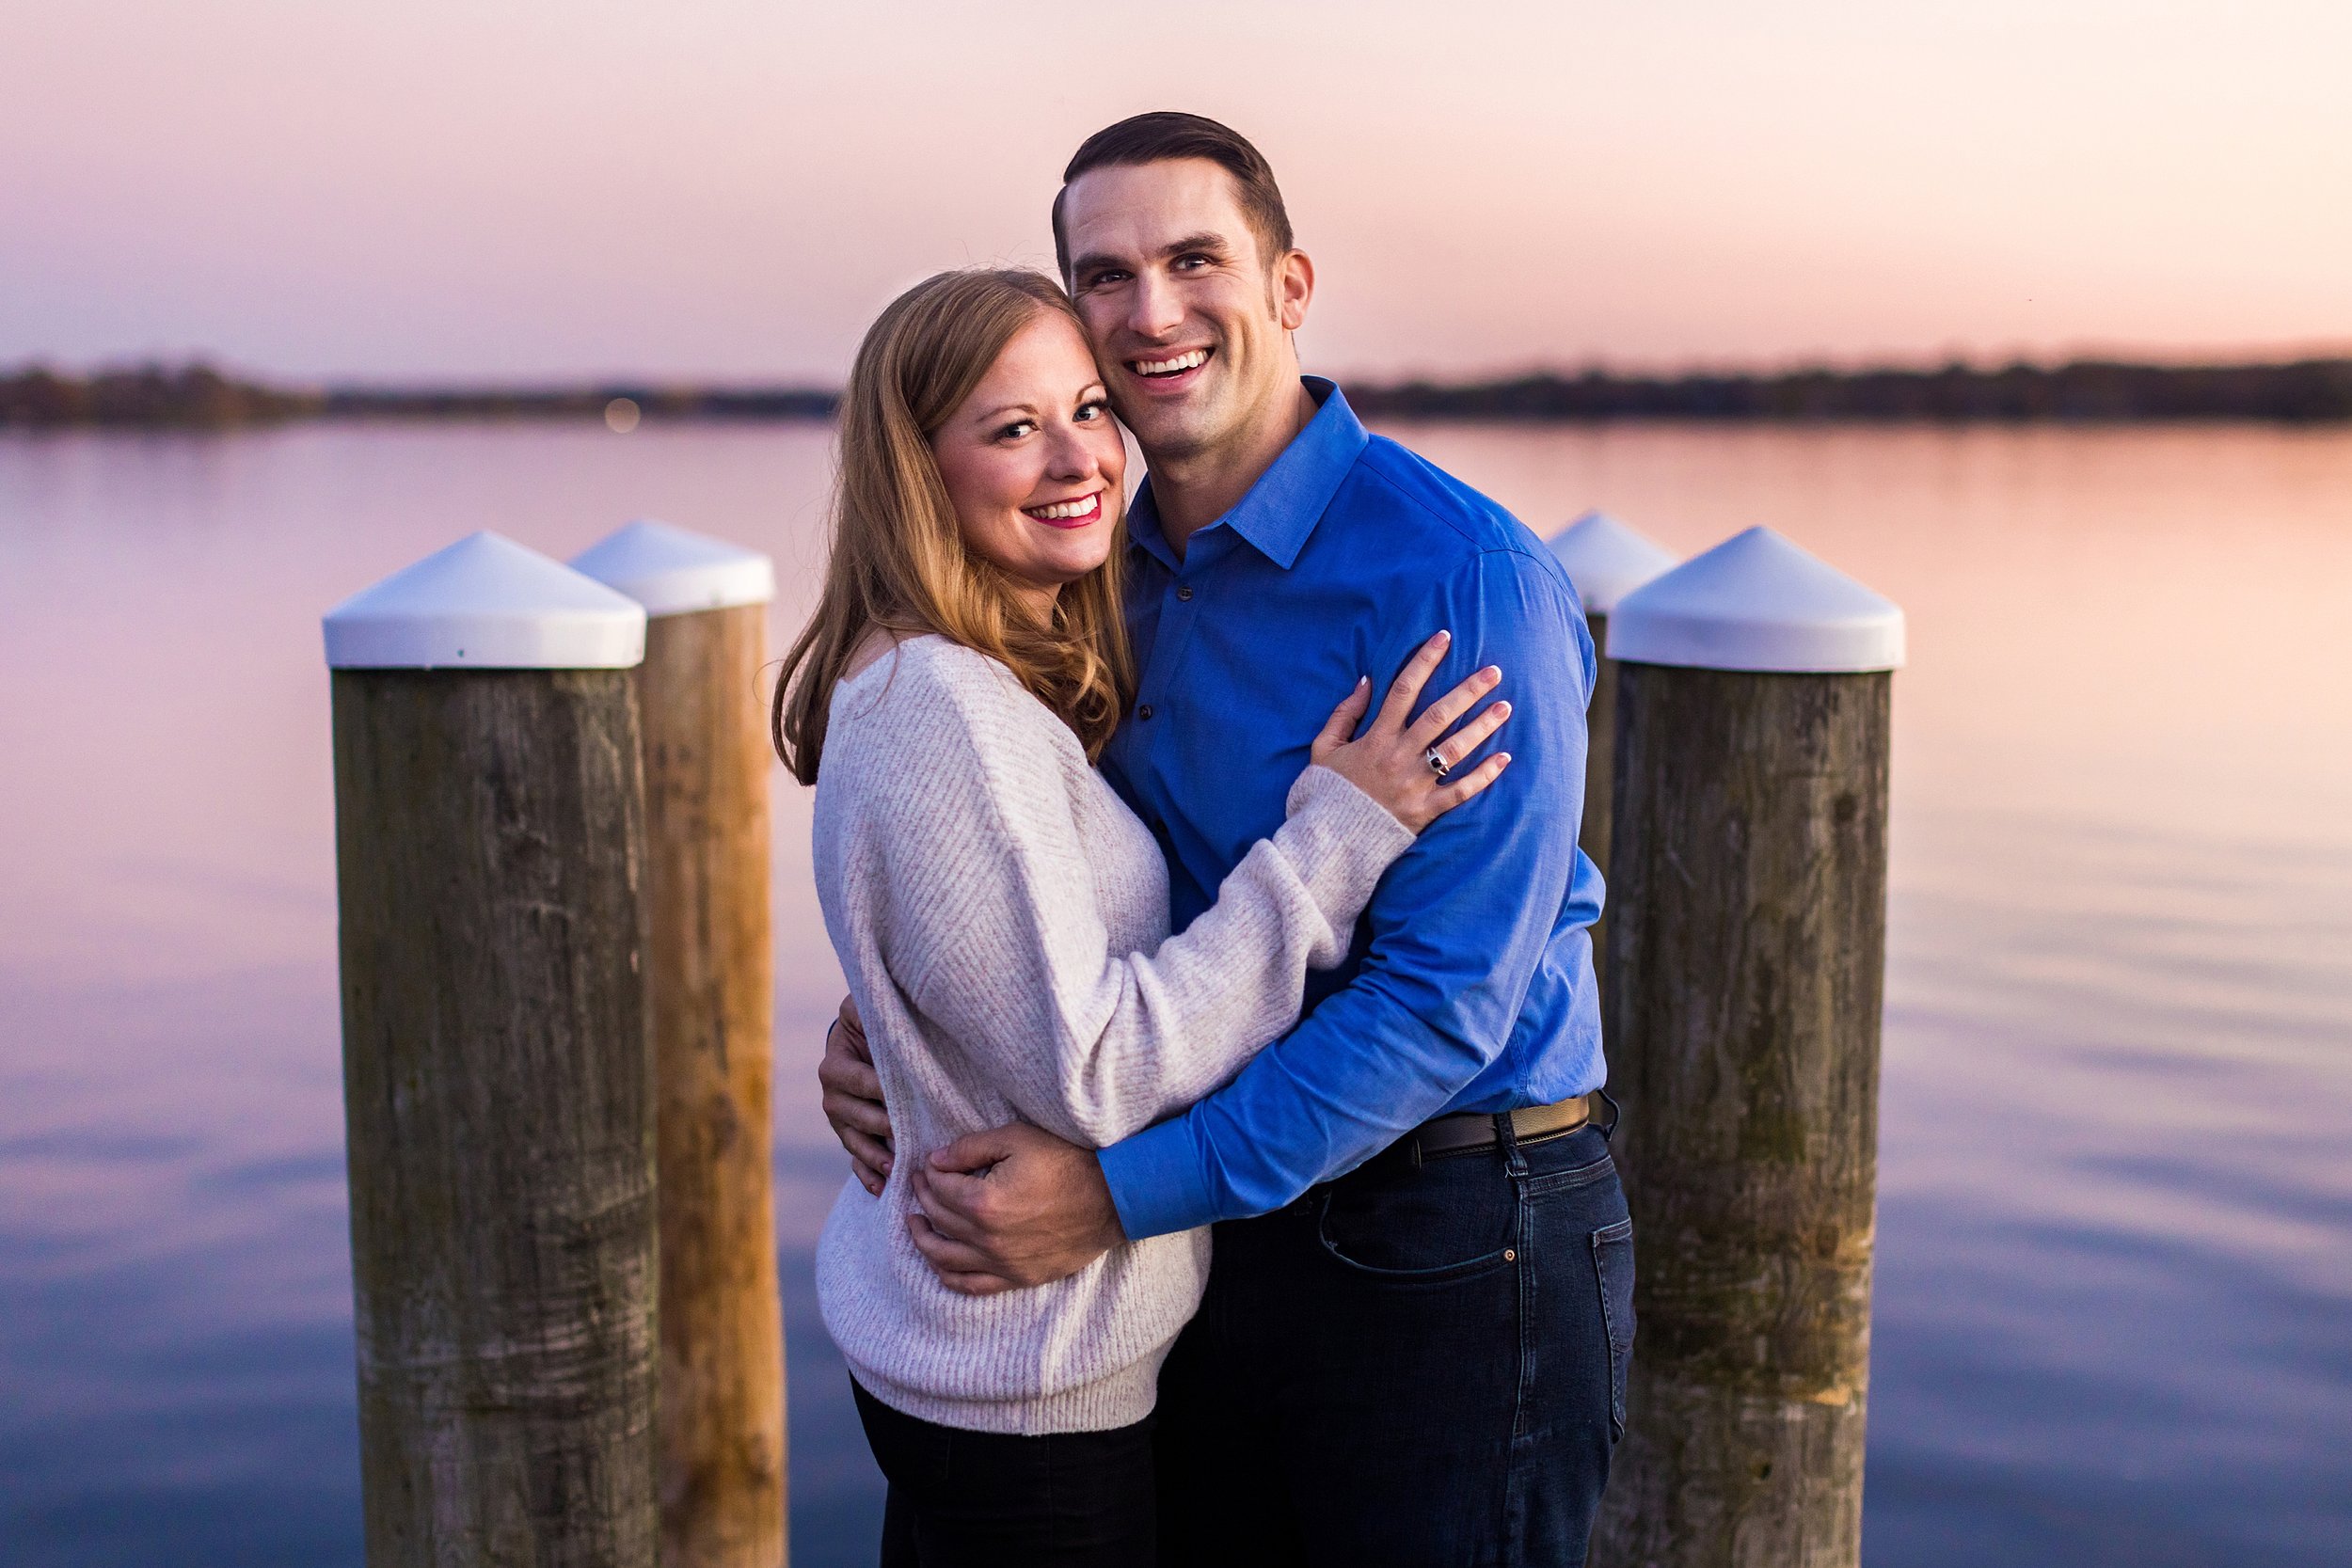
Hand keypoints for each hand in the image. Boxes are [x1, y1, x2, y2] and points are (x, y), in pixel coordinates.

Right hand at [820, 995, 892, 1194]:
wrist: (869, 1041)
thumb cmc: (874, 1023)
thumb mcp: (865, 1010)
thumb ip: (864, 1008)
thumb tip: (870, 1009)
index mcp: (834, 1066)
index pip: (858, 1081)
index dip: (880, 1089)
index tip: (905, 1098)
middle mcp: (832, 1095)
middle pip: (855, 1116)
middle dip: (881, 1126)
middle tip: (907, 1136)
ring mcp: (841, 1120)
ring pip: (854, 1141)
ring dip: (874, 1156)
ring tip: (895, 1167)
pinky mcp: (851, 1136)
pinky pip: (854, 1160)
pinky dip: (866, 1175)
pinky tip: (881, 1188)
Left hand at [906, 1122, 1125, 1295]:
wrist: (1111, 1199)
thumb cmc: (1066, 1163)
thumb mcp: (1017, 1139)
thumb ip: (971, 1148)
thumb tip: (936, 1161)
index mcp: (984, 1203)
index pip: (940, 1188)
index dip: (929, 1173)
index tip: (927, 1165)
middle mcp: (987, 1239)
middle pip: (939, 1218)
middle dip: (923, 1197)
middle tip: (920, 1183)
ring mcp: (1001, 1264)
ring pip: (944, 1258)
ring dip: (923, 1239)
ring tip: (915, 1223)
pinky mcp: (1017, 1278)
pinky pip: (970, 1285)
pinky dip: (947, 1274)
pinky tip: (939, 1260)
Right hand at [1310, 630, 1513, 830]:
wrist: (1330, 841)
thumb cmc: (1327, 791)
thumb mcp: (1324, 748)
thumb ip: (1344, 714)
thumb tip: (1366, 681)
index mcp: (1376, 738)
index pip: (1403, 690)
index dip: (1424, 661)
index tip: (1443, 637)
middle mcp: (1399, 756)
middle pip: (1439, 715)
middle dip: (1468, 690)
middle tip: (1494, 671)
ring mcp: (1415, 784)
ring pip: (1456, 749)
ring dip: (1483, 726)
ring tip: (1505, 707)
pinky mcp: (1426, 811)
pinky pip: (1461, 791)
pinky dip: (1484, 775)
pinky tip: (1504, 757)